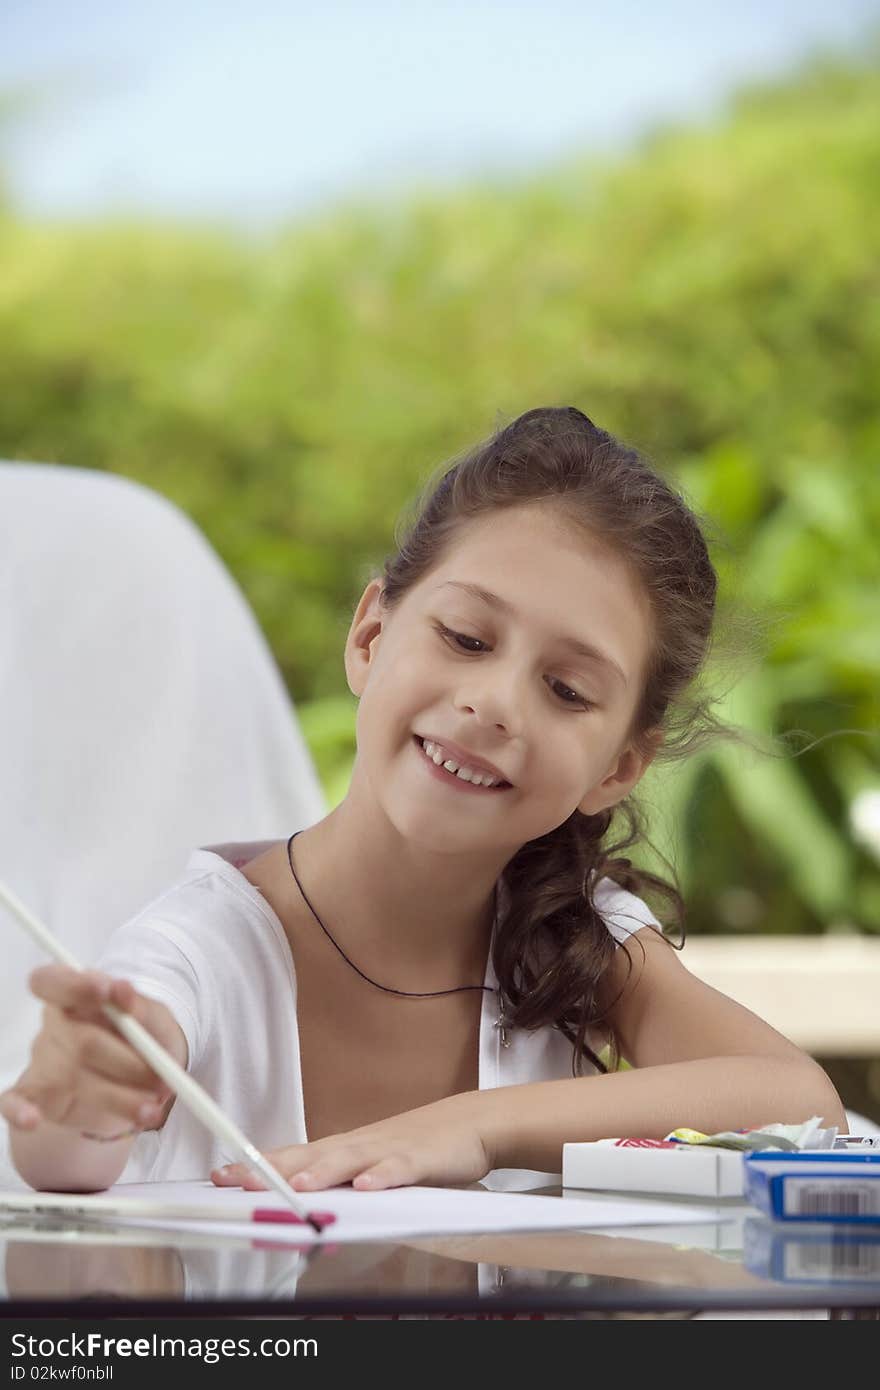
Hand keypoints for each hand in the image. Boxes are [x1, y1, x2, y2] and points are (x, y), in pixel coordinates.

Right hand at [0, 965, 182, 1136]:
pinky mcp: (35, 1096)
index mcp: (77, 994)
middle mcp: (55, 1025)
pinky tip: (31, 1121)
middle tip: (162, 1081)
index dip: (75, 985)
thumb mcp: (154, 1019)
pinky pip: (15, 1102)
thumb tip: (123, 990)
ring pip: (72, 1078)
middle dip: (129, 1064)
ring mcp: (43, 1061)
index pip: (54, 981)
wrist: (140, 1081)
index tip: (110, 992)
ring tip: (151, 1110)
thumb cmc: (144, 1039)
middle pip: (81, 1041)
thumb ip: (140, 1007)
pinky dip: (20, 1111)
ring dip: (119, 1099)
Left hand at [211, 1091, 494, 1192]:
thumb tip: (292, 1196)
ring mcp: (388, 1150)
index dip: (257, 1166)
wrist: (469, 1123)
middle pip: (310, 1156)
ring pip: (351, 1160)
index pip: (292, 1157)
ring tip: (298, 1185)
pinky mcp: (421, 1159)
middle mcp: (358, 1146)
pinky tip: (369, 1186)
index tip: (219, 1176)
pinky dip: (384, 1176)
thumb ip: (336, 1179)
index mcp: (342, 1150)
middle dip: (273, 1169)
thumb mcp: (367, 1161)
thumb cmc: (413, 1145)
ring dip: (323, 1172)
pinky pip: (400, 1169)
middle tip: (238, 1181)